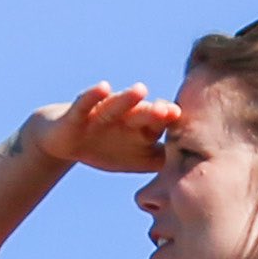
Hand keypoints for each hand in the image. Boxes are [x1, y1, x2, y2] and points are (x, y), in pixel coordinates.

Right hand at [19, 83, 180, 174]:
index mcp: (142, 128)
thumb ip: (161, 161)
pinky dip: (93, 95)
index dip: (171, 126)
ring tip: (140, 90)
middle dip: (156, 113)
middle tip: (170, 111)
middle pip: (143, 114)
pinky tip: (103, 86)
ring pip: (117, 106)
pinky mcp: (77, 113)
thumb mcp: (135, 159)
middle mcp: (125, 116)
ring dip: (128, 99)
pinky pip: (85, 102)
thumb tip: (193, 172)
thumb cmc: (106, 148)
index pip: (160, 126)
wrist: (64, 141)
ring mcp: (102, 112)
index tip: (185, 129)